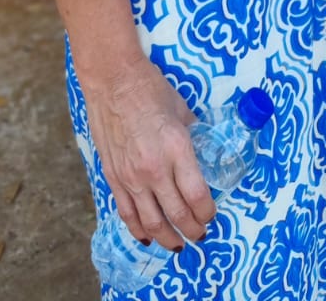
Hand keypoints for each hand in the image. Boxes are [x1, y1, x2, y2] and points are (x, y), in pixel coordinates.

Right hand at [81, 55, 215, 251]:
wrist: (113, 81)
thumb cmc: (150, 89)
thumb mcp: (182, 110)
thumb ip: (192, 136)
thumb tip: (202, 151)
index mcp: (176, 148)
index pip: (197, 195)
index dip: (207, 212)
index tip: (212, 214)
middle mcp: (154, 168)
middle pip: (177, 214)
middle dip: (193, 230)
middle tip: (200, 234)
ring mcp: (131, 176)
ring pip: (152, 222)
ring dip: (168, 238)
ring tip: (178, 244)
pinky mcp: (113, 177)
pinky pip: (127, 214)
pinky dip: (139, 230)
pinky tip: (148, 237)